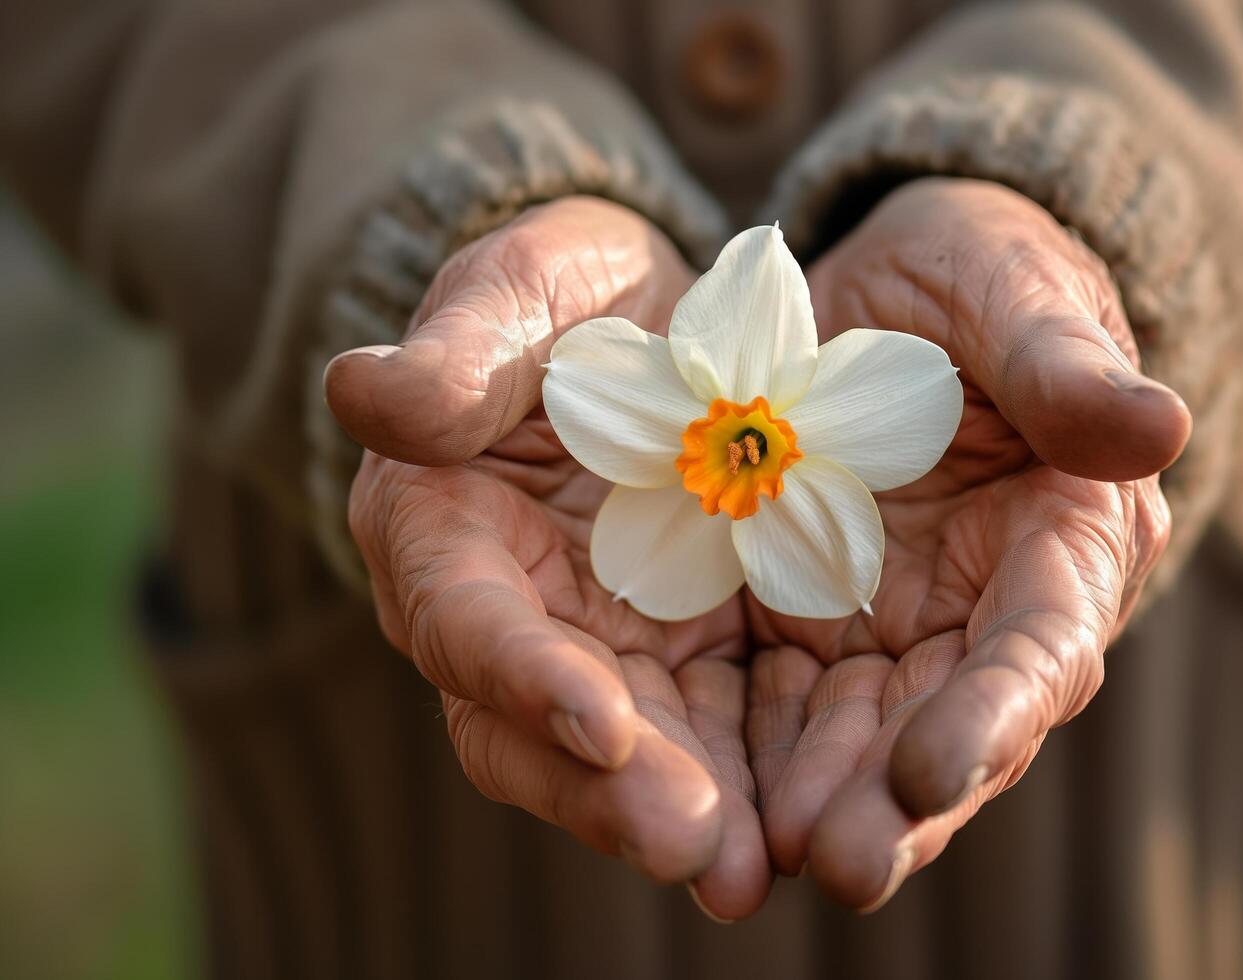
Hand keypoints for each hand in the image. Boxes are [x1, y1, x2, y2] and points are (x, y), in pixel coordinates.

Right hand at [326, 198, 770, 919]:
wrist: (646, 327)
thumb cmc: (564, 299)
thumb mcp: (521, 291)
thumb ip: (456, 348)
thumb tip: (363, 390)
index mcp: (440, 529)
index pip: (464, 618)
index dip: (522, 674)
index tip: (601, 721)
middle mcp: (509, 617)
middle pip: (534, 731)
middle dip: (608, 792)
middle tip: (692, 842)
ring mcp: (598, 649)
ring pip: (621, 759)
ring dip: (680, 814)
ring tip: (747, 871)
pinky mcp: (682, 659)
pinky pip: (709, 733)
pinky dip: (746, 781)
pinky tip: (804, 822)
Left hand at [746, 178, 1188, 909]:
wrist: (888, 291)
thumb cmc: (972, 275)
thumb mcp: (1009, 288)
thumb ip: (1063, 360)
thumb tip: (1163, 425)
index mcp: (1066, 536)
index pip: (1042, 643)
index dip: (993, 711)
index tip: (930, 772)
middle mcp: (989, 610)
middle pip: (954, 724)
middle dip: (902, 800)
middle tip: (841, 864)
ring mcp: (899, 630)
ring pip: (869, 740)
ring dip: (827, 803)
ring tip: (768, 859)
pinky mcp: (815, 629)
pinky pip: (788, 708)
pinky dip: (759, 758)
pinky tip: (711, 802)